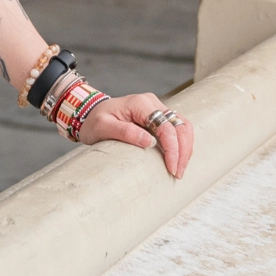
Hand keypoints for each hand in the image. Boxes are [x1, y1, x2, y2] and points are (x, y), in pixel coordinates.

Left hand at [73, 92, 194, 179]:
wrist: (89, 113)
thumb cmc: (94, 120)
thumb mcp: (102, 127)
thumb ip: (125, 132)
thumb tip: (149, 142)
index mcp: (140, 103)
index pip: (165, 126)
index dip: (172, 148)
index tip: (171, 167)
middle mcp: (152, 103)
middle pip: (180, 125)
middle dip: (183, 150)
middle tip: (178, 172)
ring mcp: (157, 109)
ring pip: (183, 126)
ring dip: (185, 148)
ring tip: (180, 169)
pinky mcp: (158, 118)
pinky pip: (177, 129)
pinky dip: (181, 144)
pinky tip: (178, 159)